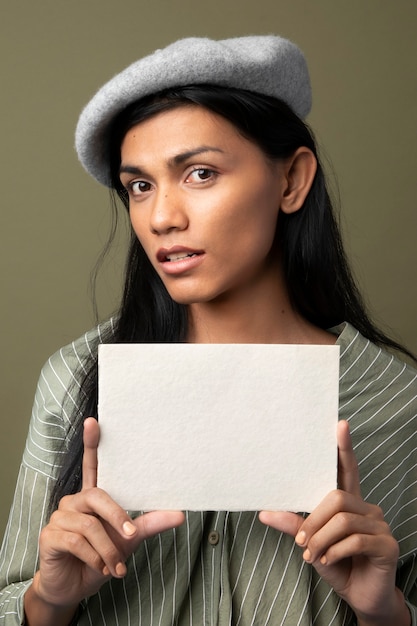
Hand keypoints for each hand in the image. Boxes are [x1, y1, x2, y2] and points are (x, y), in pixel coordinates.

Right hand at [32, 417, 184, 609]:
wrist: (76, 588)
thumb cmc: (102, 557)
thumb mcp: (129, 540)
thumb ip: (149, 524)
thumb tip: (180, 515)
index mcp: (93, 497)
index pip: (92, 465)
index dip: (92, 443)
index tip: (94, 422)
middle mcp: (75, 501)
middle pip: (97, 495)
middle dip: (116, 517)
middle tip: (131, 536)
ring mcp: (60, 517)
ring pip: (89, 524)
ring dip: (107, 548)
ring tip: (116, 565)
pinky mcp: (50, 536)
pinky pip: (76, 541)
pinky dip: (94, 557)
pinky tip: (100, 567)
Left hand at [259, 421, 409, 624]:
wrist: (361, 597)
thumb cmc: (337, 565)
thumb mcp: (310, 544)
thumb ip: (294, 526)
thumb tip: (264, 512)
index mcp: (349, 503)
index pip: (347, 469)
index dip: (343, 447)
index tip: (339, 424)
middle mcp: (367, 508)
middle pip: (335, 497)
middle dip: (314, 520)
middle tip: (303, 542)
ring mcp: (379, 525)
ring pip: (343, 519)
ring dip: (321, 540)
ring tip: (314, 555)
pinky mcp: (387, 544)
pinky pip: (355, 540)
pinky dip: (335, 551)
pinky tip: (329, 561)